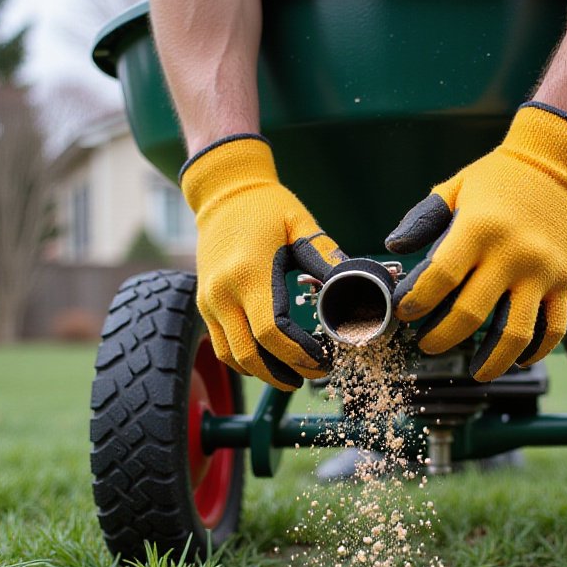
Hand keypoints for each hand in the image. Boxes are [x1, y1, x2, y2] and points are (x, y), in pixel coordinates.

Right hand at [181, 134, 343, 389]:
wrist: (223, 192)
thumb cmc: (266, 207)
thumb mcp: (301, 226)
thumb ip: (327, 259)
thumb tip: (362, 287)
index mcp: (248, 274)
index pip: (272, 332)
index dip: (300, 354)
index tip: (325, 360)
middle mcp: (222, 293)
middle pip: (251, 355)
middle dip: (286, 373)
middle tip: (316, 374)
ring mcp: (209, 302)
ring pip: (233, 359)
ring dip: (265, 374)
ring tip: (296, 374)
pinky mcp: (204, 306)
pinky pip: (222, 348)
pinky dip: (246, 362)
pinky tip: (271, 360)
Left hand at [385, 102, 566, 380]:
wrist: (560, 162)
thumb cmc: (501, 176)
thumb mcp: (455, 187)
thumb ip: (422, 219)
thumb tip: (394, 248)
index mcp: (478, 229)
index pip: (439, 280)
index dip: (416, 304)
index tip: (405, 314)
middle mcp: (512, 254)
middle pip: (470, 316)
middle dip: (441, 338)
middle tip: (427, 344)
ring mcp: (542, 272)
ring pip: (514, 335)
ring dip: (490, 362)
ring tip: (475, 372)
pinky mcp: (566, 281)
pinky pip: (552, 329)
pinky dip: (534, 352)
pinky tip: (518, 359)